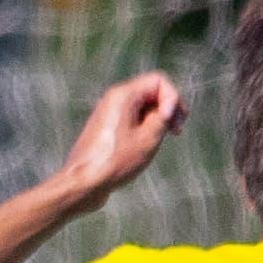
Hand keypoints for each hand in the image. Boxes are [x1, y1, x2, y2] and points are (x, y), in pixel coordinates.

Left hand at [55, 72, 185, 207]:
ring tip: (166, 137)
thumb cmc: (115, 161)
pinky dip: (145, 125)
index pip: (158, 81)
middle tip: (177, 130)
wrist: (84, 182)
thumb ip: (163, 117)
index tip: (172, 121)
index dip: (172, 98)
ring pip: (142, 106)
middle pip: (151, 91)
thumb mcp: (148, 139)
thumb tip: (167, 108)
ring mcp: (109, 112)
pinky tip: (149, 143)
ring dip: (158, 118)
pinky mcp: (107, 126)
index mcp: (124, 95)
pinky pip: (132, 117)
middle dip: (168, 108)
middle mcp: (114, 98)